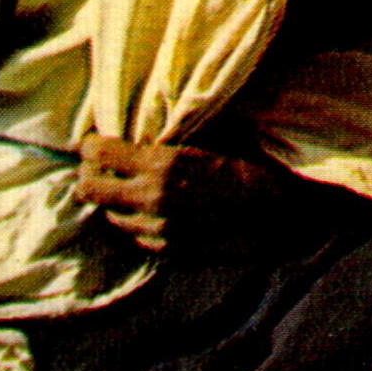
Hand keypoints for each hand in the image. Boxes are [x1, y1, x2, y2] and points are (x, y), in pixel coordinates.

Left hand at [76, 134, 269, 245]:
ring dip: (115, 202)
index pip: (98, 154)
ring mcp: (160, 231)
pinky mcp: (170, 252)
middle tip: (102, 167)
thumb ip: (170, 131)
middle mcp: (154, 200)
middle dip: (91, 174)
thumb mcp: (210, 133)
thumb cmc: (251, 160)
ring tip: (129, 190)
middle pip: (89, 189)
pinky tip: (151, 212)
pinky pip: (135, 238)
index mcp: (162, 165)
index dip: (91, 145)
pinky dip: (137, 223)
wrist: (282, 209)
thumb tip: (139, 118)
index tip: (95, 142)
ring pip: (109, 217)